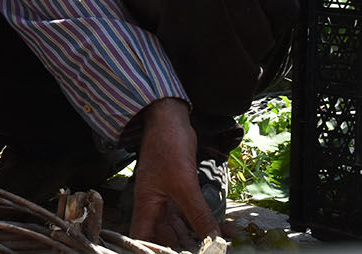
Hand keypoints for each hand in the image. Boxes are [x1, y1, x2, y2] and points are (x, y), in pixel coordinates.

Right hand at [129, 99, 221, 247]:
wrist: (171, 120)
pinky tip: (221, 231)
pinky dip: (204, 222)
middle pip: (163, 236)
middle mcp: (153, 204)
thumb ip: (198, 216)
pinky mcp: (179, 190)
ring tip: (214, 247)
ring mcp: (166, 197)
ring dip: (196, 237)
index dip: (149, 250)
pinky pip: (190, 214)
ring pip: (179, 227)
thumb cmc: (167, 147)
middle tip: (204, 252)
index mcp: (145, 204)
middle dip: (181, 248)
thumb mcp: (184, 186)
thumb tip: (214, 243)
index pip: (141, 237)